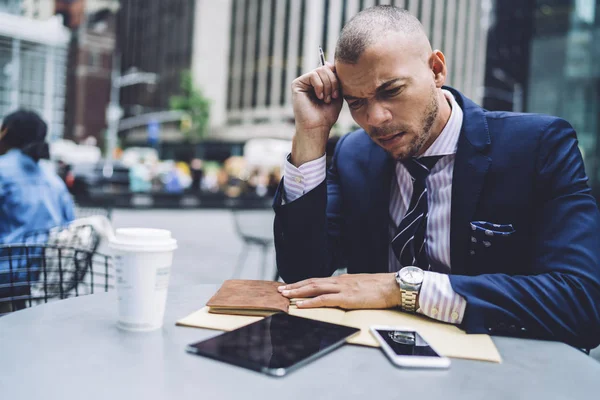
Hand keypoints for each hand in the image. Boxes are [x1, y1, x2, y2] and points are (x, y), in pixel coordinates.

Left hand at [278, 273, 401, 309]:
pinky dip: (310, 302)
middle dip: (295, 286)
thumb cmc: (381, 288)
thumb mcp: (361, 286)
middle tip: (280, 289)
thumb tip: (343, 294)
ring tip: (285, 295)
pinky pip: (324, 300)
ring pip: (314, 288)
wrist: (393, 286)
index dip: (303, 283)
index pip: (318, 280)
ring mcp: (342, 289)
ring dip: (297, 292)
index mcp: (342, 279)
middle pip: (312, 282)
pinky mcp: (346, 298)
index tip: (291, 286)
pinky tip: (300, 305)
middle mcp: (339, 281)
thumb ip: (350, 288)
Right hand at [290, 63, 343, 166]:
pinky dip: (320, 86)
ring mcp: (303, 82)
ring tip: (326, 99)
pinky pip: (313, 75)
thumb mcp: (336, 93)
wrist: (317, 127)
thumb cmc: (327, 114)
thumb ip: (335, 78)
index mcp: (319, 82)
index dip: (336, 77)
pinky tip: (319, 97)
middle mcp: (310, 81)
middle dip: (333, 82)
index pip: (330, 69)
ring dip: (328, 86)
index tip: (338, 93)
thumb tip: (328, 62)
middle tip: (333, 97)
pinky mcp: (297, 84)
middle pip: (326, 68)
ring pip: (321, 71)